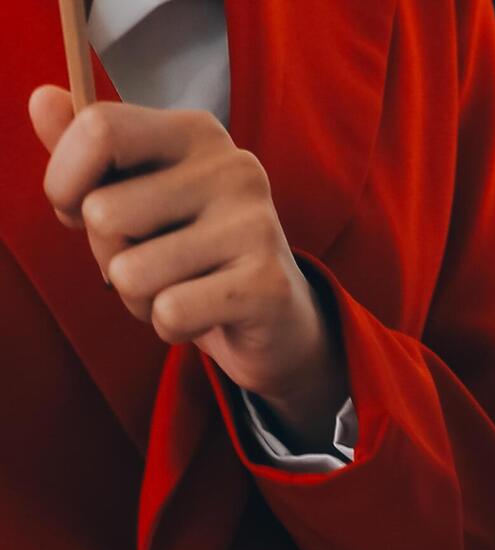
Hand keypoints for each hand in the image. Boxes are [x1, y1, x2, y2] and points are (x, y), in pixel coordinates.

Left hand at [29, 90, 346, 439]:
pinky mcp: (266, 285)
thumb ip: (88, 149)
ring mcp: (256, 226)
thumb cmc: (190, 247)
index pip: (99, 129)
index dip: (63, 180)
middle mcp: (233, 168)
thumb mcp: (135, 191)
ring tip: (175, 289)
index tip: (75, 209)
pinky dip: (169, 327)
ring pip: (129, 273)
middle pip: (102, 212)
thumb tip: (42, 99)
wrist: (275, 317)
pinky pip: (169, 312)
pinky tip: (200, 316)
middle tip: (150, 260)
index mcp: (196, 133)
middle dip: (105, 253)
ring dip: (137, 297)